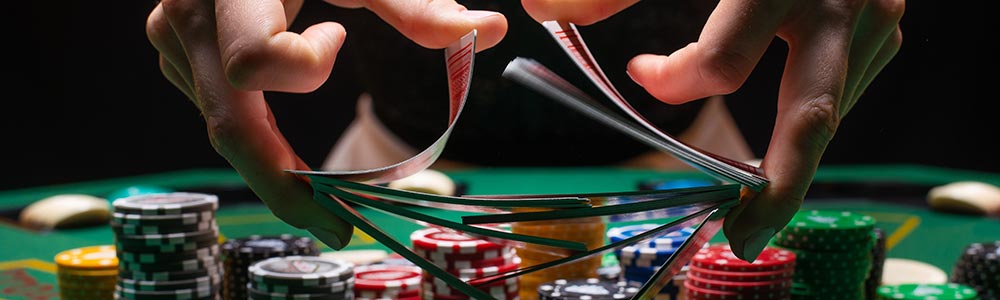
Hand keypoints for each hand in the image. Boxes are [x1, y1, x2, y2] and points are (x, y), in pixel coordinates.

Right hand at [146, 0, 506, 248]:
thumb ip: (417, 3)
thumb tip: (489, 32)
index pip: (256, 62)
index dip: (306, 66)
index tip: (340, 34)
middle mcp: (187, 21)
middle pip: (229, 126)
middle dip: (284, 186)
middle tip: (336, 224)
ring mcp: (174, 41)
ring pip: (222, 124)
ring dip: (270, 150)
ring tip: (311, 158)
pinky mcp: (177, 55)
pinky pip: (216, 109)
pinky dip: (255, 128)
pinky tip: (280, 128)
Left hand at [522, 0, 903, 260]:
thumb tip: (542, 13)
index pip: (724, 65)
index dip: (673, 81)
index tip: (640, 72)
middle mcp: (842, 6)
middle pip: (811, 118)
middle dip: (778, 188)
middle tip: (741, 239)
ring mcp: (874, 21)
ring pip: (829, 114)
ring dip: (793, 160)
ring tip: (756, 209)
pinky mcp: (883, 31)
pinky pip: (841, 91)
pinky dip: (808, 120)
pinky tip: (783, 143)